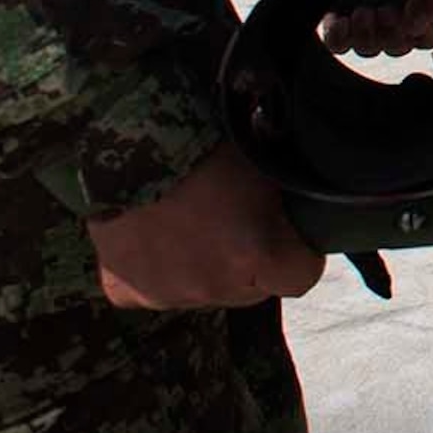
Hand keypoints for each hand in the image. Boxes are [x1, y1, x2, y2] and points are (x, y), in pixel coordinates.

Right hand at [87, 142, 324, 309]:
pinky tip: (153, 233)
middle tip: (235, 220)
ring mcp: (166, 295)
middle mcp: (215, 286)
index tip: (291, 233)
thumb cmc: (207, 137)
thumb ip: (289, 198)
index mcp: (259, 254)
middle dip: (250, 262)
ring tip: (190, 219)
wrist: (126, 137)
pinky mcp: (124, 293)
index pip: (301, 277)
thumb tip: (308, 205)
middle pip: (251, 290)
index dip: (299, 253)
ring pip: (201, 291)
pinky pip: (152, 290)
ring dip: (203, 266)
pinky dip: (156, 269)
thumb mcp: (268, 160)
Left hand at [314, 0, 432, 58]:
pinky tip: (342, 20)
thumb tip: (416, 26)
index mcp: (422, 13)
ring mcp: (367, 29)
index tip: (411, 14)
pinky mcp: (340, 27)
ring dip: (366, 32)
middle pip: (397, 48)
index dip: (421, 32)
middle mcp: (396, 26)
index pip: (430, 38)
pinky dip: (339, 35)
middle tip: (385, 9)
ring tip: (362, 10)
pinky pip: (338, 45)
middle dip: (390, 30)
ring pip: (368, 49)